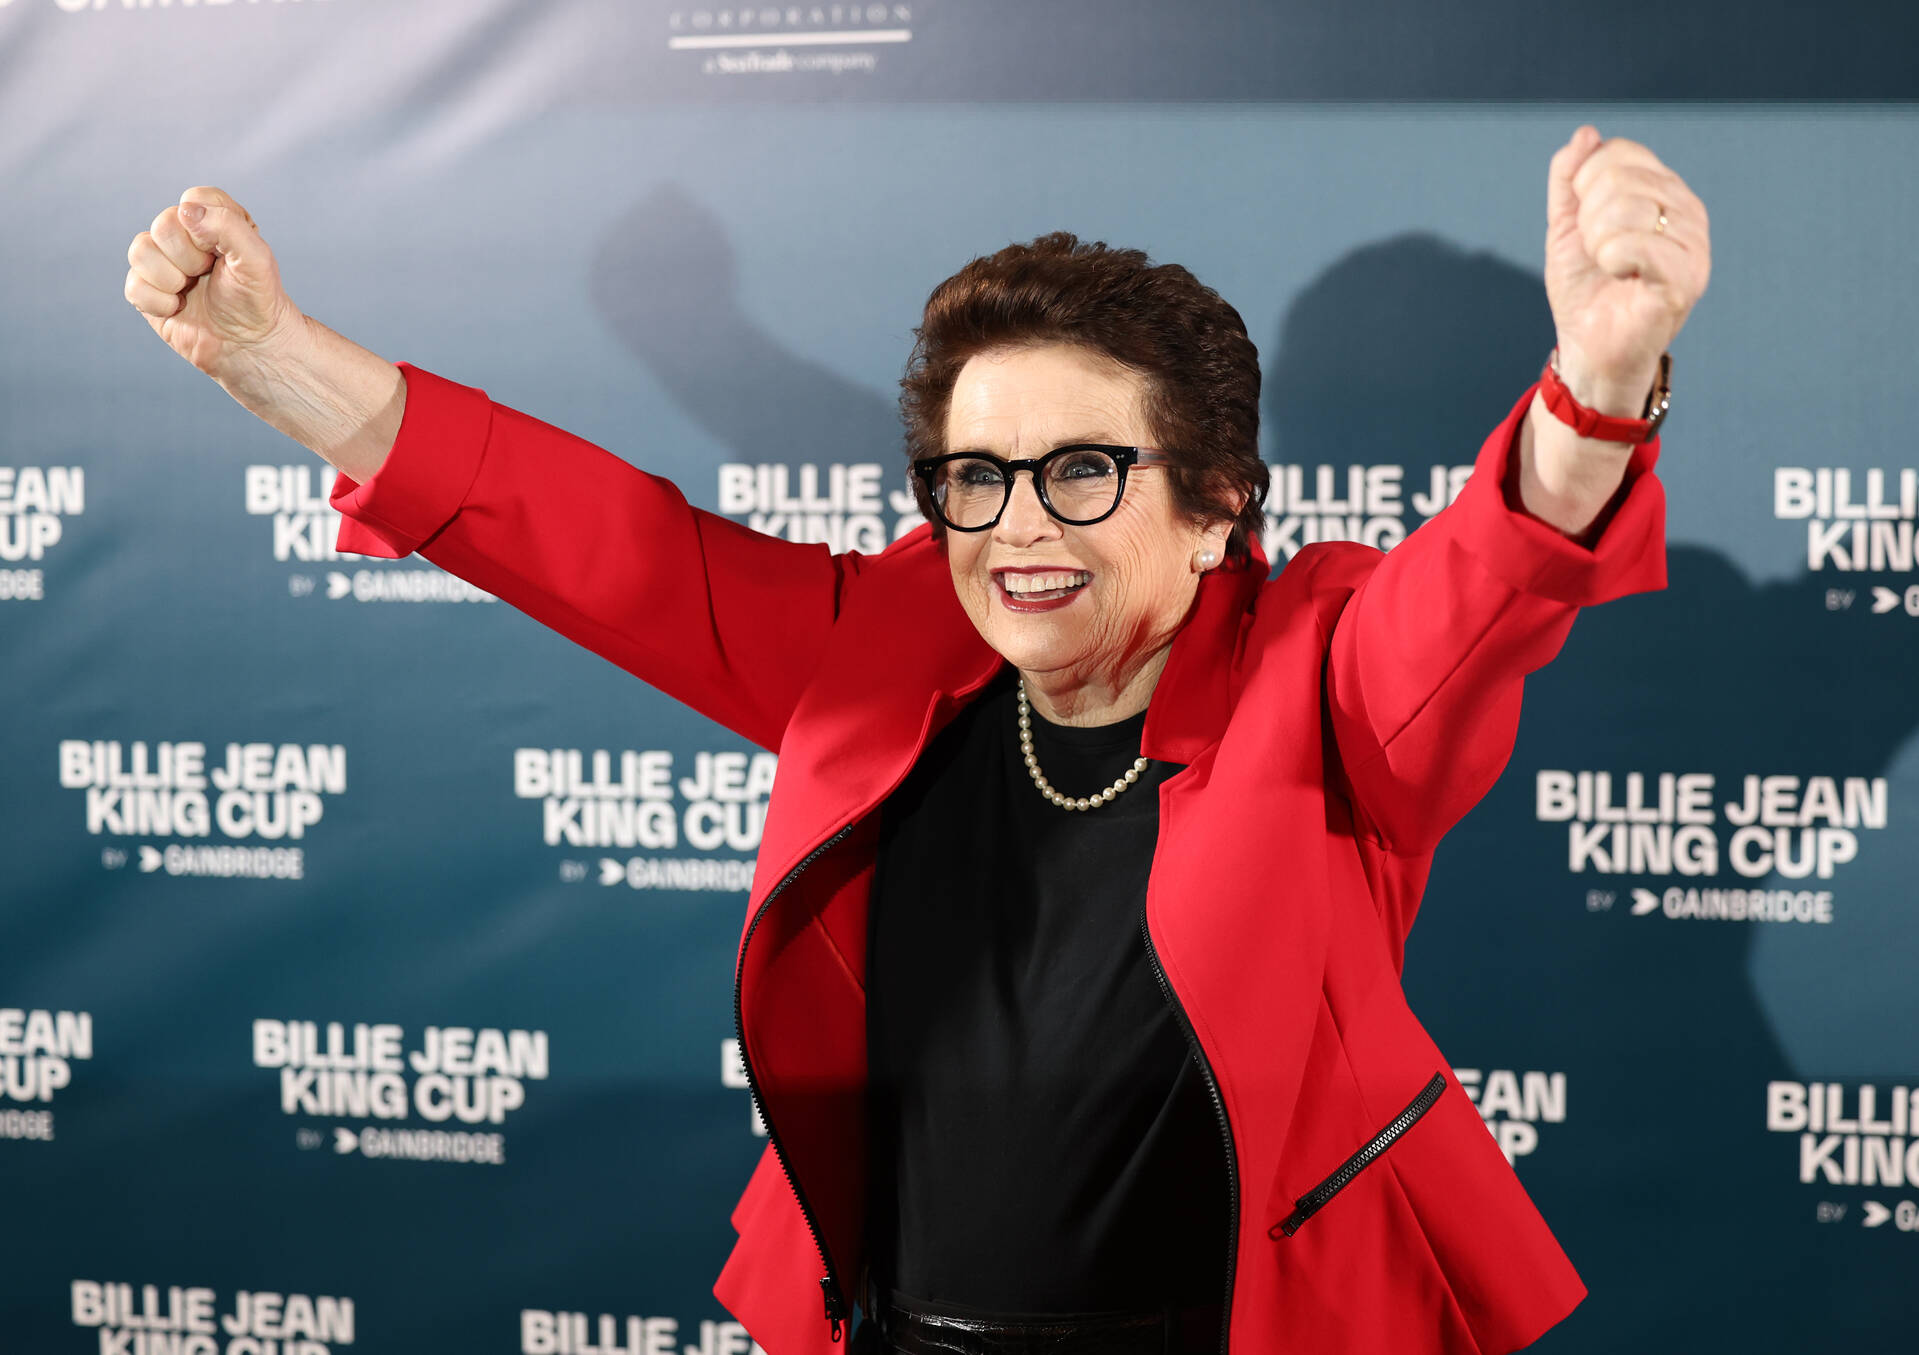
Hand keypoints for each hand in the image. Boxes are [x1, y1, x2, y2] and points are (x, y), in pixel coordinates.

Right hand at [124, 187, 306, 384]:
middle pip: (163, 225)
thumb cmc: (257, 300)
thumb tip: (185, 210)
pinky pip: (133, 285)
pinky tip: (178, 308)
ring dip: (171, 279)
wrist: (249, 347)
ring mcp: (163, 262)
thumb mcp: (256, 259)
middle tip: (209, 275)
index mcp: (214, 220)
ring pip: (140, 251)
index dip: (205, 227)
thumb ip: (227, 226)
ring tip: (192, 291)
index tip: (223, 252)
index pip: (193, 199)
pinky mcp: (147, 290)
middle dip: (190, 258)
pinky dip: (159, 303)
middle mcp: (185, 236)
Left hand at [1543, 126, 1710, 411]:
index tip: (1587, 225)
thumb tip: (1586, 134)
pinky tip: (1620, 278)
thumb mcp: (1565, 226)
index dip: (1584, 187)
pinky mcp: (1687, 277)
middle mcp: (1686, 209)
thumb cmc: (1585, 288)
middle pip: (1618, 177)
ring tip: (1610, 269)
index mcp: (1663, 191)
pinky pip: (1634, 244)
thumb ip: (1568, 179)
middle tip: (1598, 253)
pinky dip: (1610, 262)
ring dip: (1596, 244)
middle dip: (1587, 219)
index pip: (1618, 153)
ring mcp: (1693, 242)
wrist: (1589, 347)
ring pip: (1623, 208)